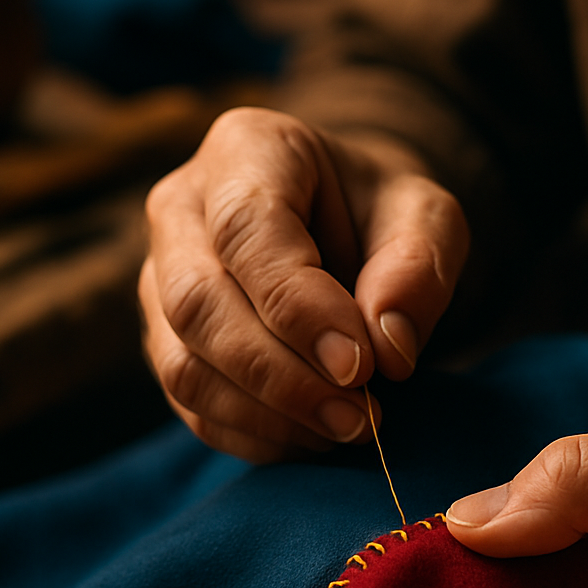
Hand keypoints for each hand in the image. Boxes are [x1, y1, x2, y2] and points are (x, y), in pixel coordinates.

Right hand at [139, 107, 468, 461]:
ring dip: (266, 415)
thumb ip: (418, 267)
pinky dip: (251, 435)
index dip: (299, 309)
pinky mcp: (165, 339)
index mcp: (246, 150)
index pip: (247, 231)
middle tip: (359, 417)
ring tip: (344, 429)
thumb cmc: (381, 216)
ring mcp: (160, 277)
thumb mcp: (426, 218)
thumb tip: (386, 349)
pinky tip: (310, 438)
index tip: (361, 367)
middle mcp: (182, 207)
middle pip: (197, 303)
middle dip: (281, 376)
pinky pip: (189, 404)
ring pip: (183, 364)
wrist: (342, 232)